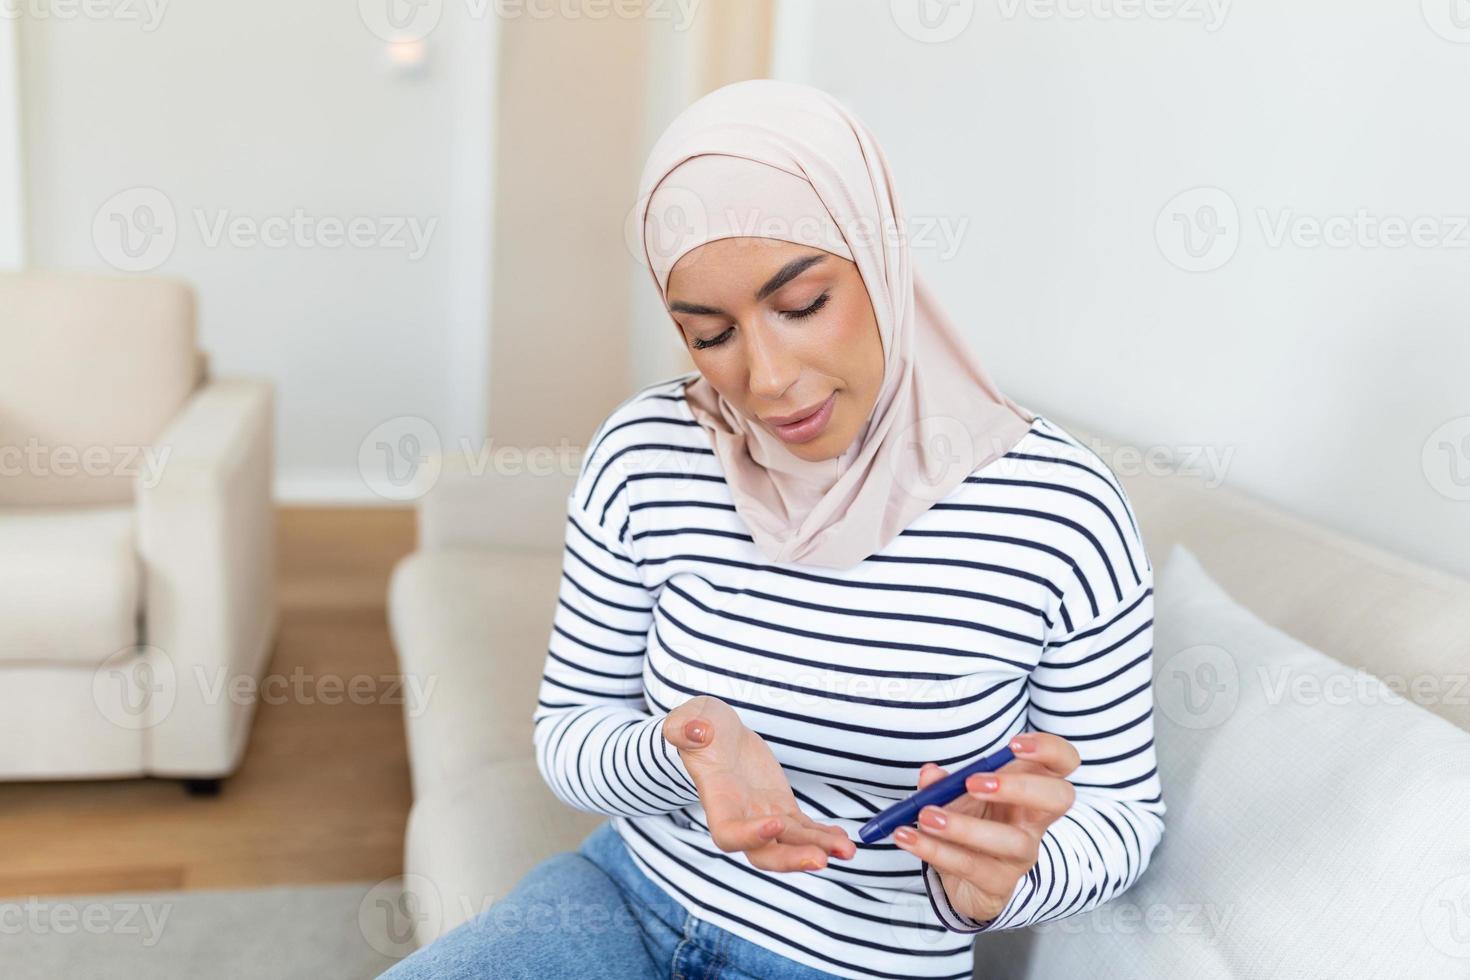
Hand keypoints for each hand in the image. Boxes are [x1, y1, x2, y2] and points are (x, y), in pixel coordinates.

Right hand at [663, 695, 855, 872]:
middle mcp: (741, 817)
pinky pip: (804, 829)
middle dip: (791, 859)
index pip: (728, 834)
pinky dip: (823, 835)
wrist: (720, 734)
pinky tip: (843, 839)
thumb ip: (685, 727)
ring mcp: (764, 815)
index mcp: (716, 800)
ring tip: (847, 850)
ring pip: (791, 843)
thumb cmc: (701, 727)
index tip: (774, 822)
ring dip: (819, 848)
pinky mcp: (782, 808)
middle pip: (764, 854)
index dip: (750, 836)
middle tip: (821, 859)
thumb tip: (696, 731)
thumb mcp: (687, 719)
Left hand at [892, 732, 1079, 923]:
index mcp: (1029, 788)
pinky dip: (936, 851)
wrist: (967, 882)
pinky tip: (909, 838)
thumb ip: (943, 783)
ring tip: (926, 816)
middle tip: (973, 783)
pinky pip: (973, 867)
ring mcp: (1022, 854)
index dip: (1049, 749)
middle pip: (1058, 798)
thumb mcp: (955, 798)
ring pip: (1012, 842)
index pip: (1063, 761)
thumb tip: (930, 774)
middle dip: (1019, 786)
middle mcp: (1035, 821)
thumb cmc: (970, 824)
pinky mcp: (1000, 884)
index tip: (1013, 745)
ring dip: (965, 827)